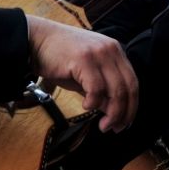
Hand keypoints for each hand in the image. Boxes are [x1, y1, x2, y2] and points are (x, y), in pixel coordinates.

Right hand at [26, 16, 137, 132]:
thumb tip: (113, 113)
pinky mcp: (84, 59)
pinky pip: (97, 88)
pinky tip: (86, 106)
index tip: (124, 123)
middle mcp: (111, 50)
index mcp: (115, 51)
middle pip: (128, 87)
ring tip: (103, 125)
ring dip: (112, 113)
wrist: (36, 40)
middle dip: (124, 113)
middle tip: (114, 128)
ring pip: (116, 90)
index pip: (132, 82)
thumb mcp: (85, 76)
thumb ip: (102, 91)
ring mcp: (99, 53)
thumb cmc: (59, 59)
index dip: (132, 106)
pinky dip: (94, 102)